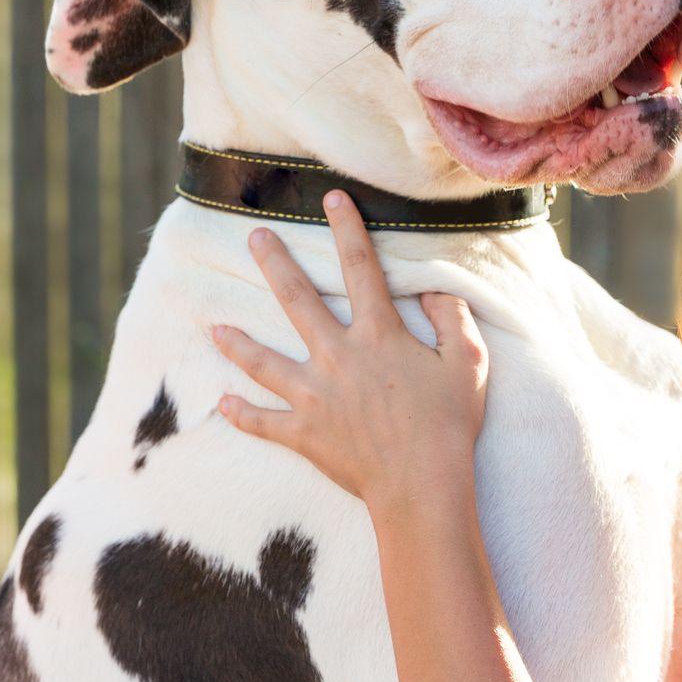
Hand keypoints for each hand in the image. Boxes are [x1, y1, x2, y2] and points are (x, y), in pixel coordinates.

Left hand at [212, 191, 489, 506]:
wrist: (421, 484)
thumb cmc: (449, 423)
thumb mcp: (467, 363)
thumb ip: (450, 320)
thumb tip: (434, 291)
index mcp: (378, 335)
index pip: (361, 268)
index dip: (347, 228)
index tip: (331, 197)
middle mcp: (337, 357)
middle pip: (298, 301)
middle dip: (275, 264)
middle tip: (255, 237)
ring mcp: (314, 396)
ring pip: (264, 362)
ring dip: (237, 342)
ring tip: (214, 326)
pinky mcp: (304, 434)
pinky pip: (264, 422)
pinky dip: (242, 415)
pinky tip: (223, 404)